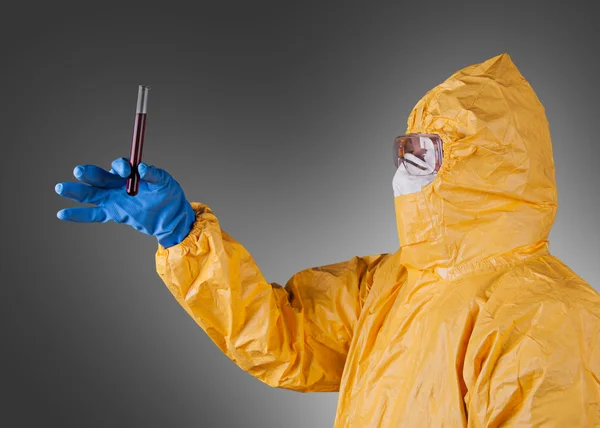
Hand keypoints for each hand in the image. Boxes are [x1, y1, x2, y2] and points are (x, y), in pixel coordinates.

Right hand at [55, 158, 195, 247]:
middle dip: (89, 174)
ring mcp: (114, 199)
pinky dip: (78, 215)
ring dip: (76, 191)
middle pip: (100, 177)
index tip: (127, 172)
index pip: (119, 166)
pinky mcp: (113, 213)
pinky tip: (62, 214)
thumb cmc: (170, 196)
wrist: (172, 217)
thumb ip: (154, 174)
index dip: (120, 167)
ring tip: (60, 188)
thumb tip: (142, 168)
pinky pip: (93, 214)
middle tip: (79, 171)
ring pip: (91, 194)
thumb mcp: (165, 182)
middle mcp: (119, 184)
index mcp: (131, 174)